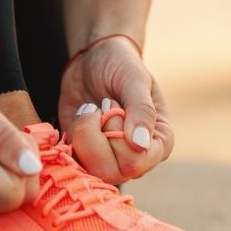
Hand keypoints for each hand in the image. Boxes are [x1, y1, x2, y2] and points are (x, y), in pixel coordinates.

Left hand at [58, 36, 174, 183]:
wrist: (94, 58)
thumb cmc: (121, 65)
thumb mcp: (134, 79)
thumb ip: (141, 110)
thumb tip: (140, 145)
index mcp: (159, 143)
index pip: (136, 162)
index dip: (117, 136)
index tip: (113, 105)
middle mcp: (137, 158)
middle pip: (111, 172)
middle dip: (96, 134)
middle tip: (100, 106)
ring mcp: (109, 159)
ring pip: (88, 169)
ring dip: (82, 133)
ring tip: (90, 109)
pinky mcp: (85, 155)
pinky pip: (71, 160)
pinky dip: (70, 135)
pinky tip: (82, 115)